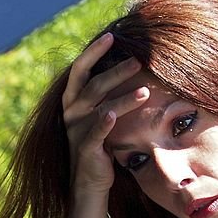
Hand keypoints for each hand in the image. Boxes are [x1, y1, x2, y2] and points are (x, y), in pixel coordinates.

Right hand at [61, 33, 149, 195]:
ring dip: (124, 97)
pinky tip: (113, 115)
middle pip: (94, 85)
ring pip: (100, 107)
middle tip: (138, 61)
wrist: (89, 180)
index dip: (94, 51)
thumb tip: (128, 64)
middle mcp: (71, 112)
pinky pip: (95, 132)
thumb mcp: (99, 114)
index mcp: (72, 100)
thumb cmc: (99, 143)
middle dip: (116, 71)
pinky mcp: (85, 148)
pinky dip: (104, 123)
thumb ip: (105, 94)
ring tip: (145, 91)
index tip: (111, 36)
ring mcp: (76, 130)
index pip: (80, 68)